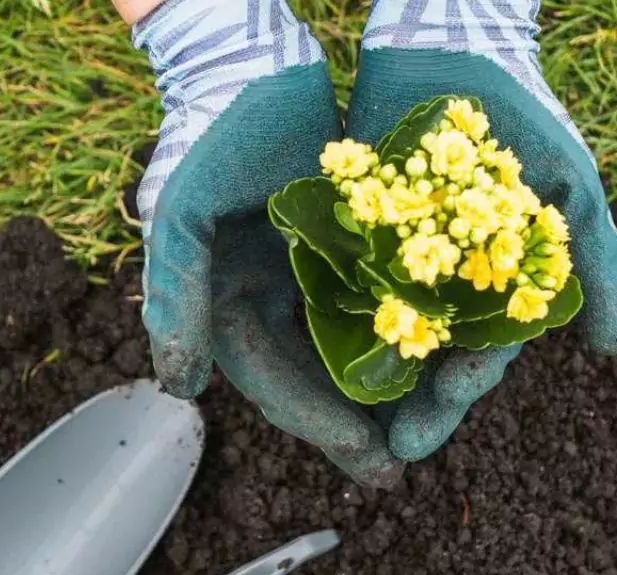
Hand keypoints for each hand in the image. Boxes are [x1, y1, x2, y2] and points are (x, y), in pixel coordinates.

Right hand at [132, 0, 403, 485]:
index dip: (319, 424)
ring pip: (350, 348)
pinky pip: (376, 300)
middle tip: (397, 469)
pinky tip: (443, 354)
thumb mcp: (181, 212)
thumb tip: (177, 389)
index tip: (368, 459)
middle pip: (316, 378)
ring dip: (385, 388)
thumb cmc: (210, 134)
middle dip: (355, 426)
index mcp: (226, 304)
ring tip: (428, 426)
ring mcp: (307, 274)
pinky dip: (403, 330)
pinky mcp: (344, 245)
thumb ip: (174, 294)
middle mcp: (268, 299)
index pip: (274, 381)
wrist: (251, 63)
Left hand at [346, 0, 616, 461]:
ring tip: (346, 425)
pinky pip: (339, 290)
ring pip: (381, 337)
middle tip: (392, 451)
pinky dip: (329, 325)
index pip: (481, 355)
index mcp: (496, 285)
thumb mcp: (572, 193)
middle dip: (413, 407)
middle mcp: (446, 283)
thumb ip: (594, 265)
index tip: (440, 416)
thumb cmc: (524, 121)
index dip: (461, 390)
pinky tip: (306, 359)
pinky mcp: (354, 235)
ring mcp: (397, 262)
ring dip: (369, 384)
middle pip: (426, 360)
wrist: (453, 49)